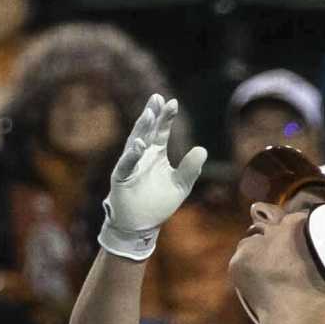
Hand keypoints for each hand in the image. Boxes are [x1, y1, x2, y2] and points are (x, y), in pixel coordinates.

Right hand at [98, 95, 207, 262]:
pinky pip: (126, 165)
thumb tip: (202, 150)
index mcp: (156, 154)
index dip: (166, 117)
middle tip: (157, 98)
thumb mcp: (180, 185)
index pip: (161, 131)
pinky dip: (132, 155)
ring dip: (141, 129)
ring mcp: (130, 165)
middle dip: (152, 115)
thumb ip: (190, 169)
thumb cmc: (158, 203)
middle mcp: (142, 155)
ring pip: (134, 143)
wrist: (140, 225)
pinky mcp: (121, 178)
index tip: (173, 102)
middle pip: (147, 131)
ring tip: (148, 114)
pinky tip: (139, 145)